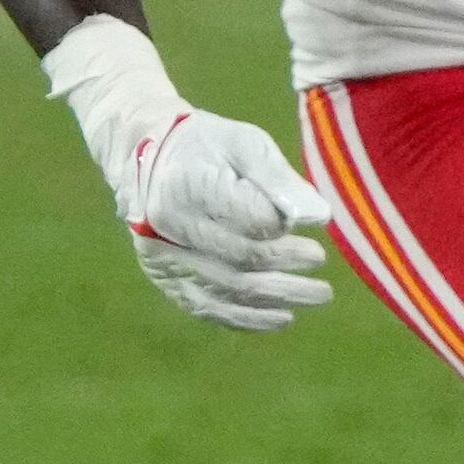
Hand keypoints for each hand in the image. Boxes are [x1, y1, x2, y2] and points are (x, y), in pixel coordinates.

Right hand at [114, 108, 335, 332]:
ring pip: (226, 290)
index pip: (249, 221)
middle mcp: (167, 227)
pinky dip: (246, 318)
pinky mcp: (163, 276)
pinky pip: (205, 306)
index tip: (312, 228)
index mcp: (188, 186)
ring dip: (278, 299)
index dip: (286, 231)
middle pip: (240, 260)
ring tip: (319, 295)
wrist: (142, 155)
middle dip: (288, 267)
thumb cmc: (207, 147)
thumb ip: (280, 181)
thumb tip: (319, 218)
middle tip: (321, 262)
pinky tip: (281, 318)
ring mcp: (161, 256)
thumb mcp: (245, 145)